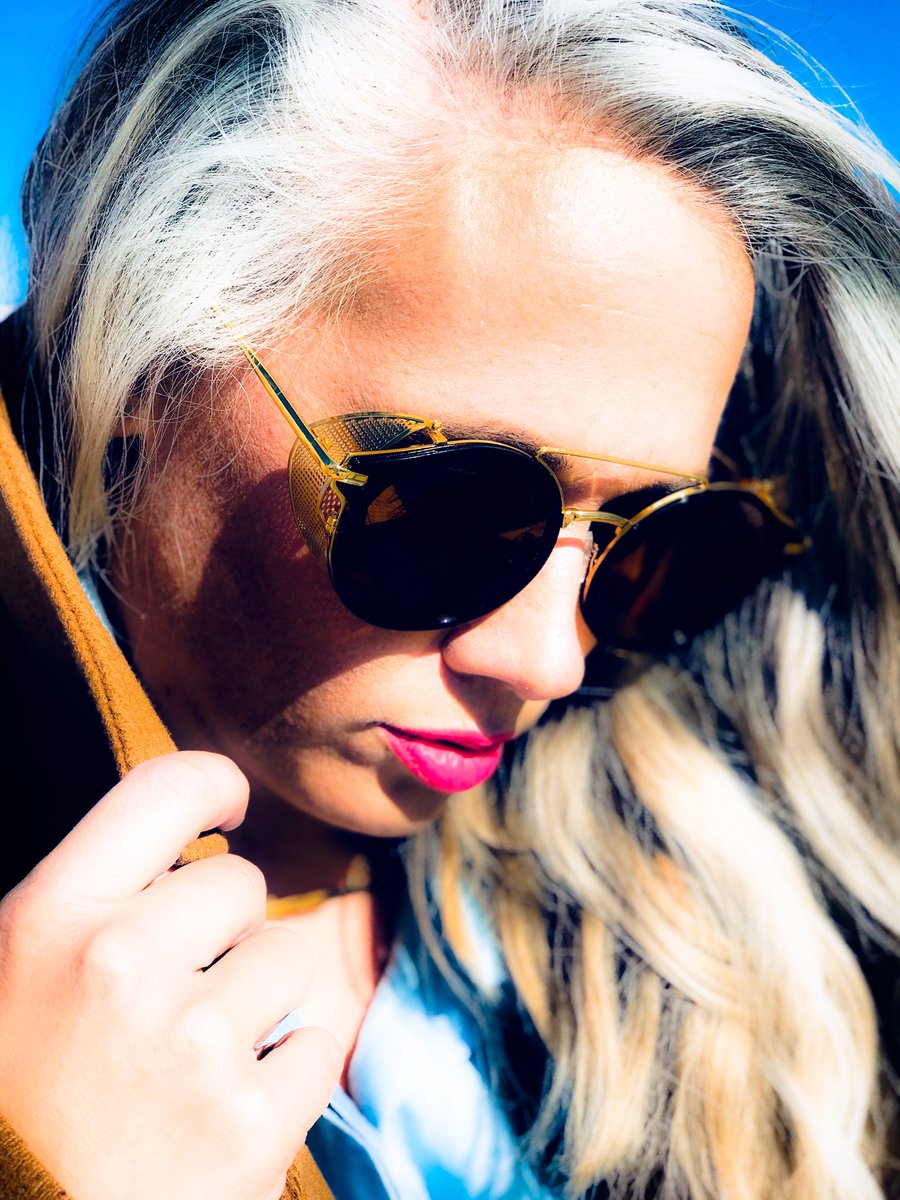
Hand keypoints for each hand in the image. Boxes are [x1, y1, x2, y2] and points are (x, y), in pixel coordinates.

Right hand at [0, 751, 339, 1199]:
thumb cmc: (22, 1103)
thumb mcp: (21, 974)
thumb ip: (97, 902)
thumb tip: (188, 847)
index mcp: (51, 916)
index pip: (166, 787)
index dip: (214, 786)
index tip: (229, 810)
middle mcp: (119, 963)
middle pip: (242, 883)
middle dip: (226, 932)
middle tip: (175, 1000)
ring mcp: (190, 1042)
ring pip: (287, 958)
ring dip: (259, 1002)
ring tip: (192, 1062)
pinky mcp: (248, 1121)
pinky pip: (314, 1046)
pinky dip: (284, 1074)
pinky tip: (223, 1110)